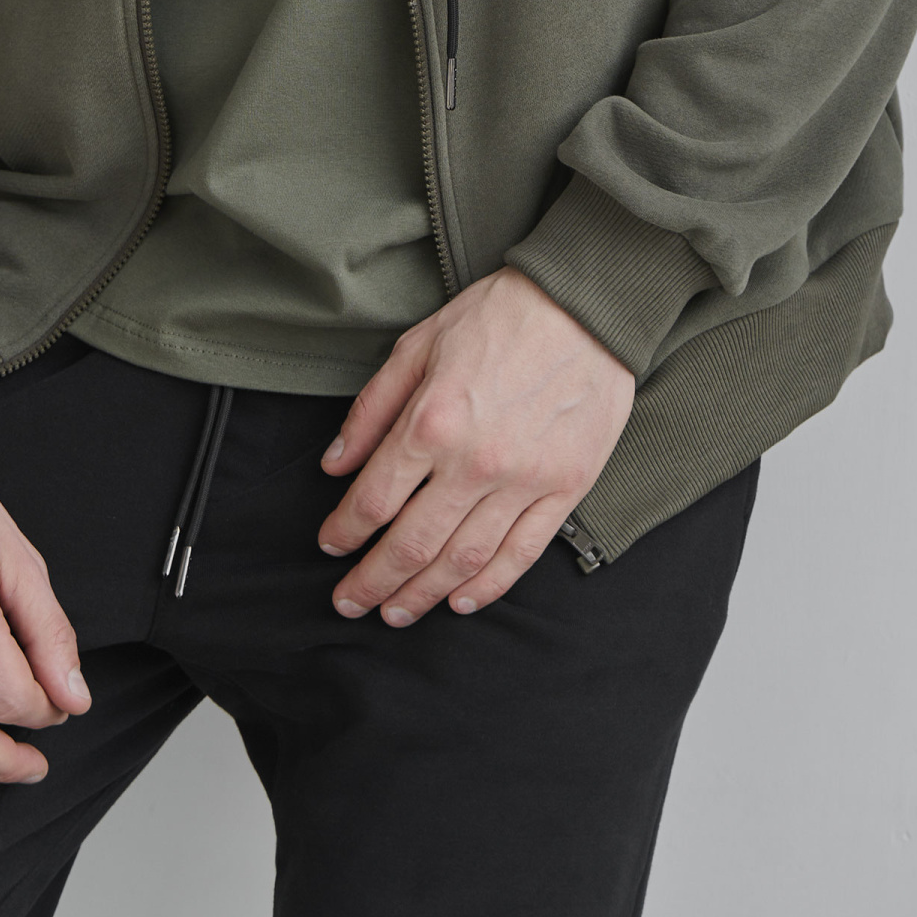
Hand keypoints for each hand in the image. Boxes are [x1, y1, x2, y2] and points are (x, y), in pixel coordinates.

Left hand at [317, 267, 634, 625]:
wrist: (586, 304)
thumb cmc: (498, 316)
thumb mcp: (418, 344)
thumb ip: (373, 409)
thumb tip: (334, 464)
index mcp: (432, 422)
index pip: (373, 500)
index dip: (344, 532)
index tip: (330, 546)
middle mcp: (475, 462)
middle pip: (411, 544)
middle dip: (372, 581)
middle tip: (350, 603)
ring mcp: (524, 481)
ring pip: (463, 560)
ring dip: (423, 594)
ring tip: (397, 611)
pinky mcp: (566, 489)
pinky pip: (521, 554)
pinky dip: (489, 587)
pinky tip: (461, 600)